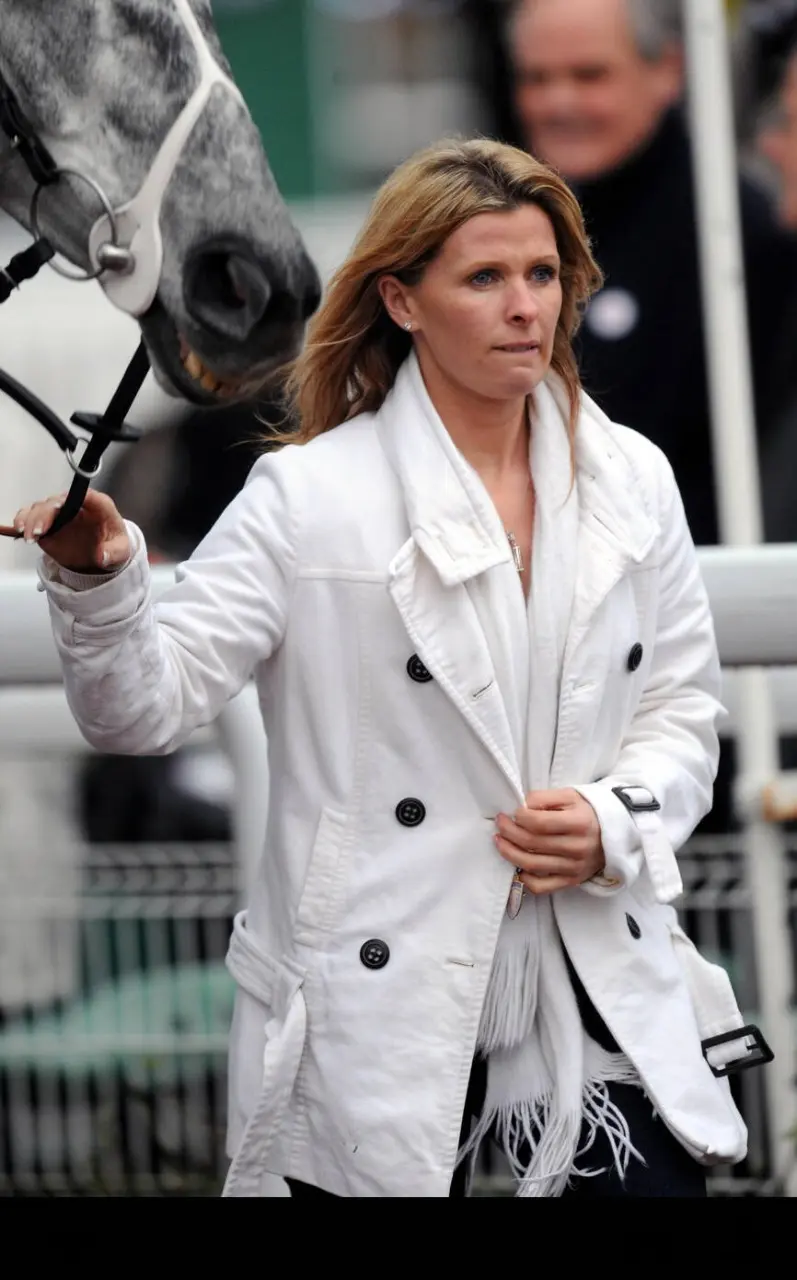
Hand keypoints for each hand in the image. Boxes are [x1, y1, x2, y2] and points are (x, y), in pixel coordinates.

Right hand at [13, 489, 130, 573]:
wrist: (102, 552)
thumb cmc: (113, 543)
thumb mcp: (120, 550)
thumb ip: (113, 552)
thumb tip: (103, 555)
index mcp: (97, 504)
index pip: (86, 495)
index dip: (72, 497)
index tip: (60, 504)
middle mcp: (74, 504)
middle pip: (56, 501)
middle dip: (45, 513)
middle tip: (40, 530)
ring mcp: (58, 513)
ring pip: (40, 508)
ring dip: (31, 519)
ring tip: (30, 535)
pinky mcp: (46, 523)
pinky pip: (30, 517)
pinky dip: (23, 522)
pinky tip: (20, 531)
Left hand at [494, 788, 604, 895]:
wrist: (614, 834)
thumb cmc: (587, 812)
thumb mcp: (570, 796)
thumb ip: (545, 798)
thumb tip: (521, 806)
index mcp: (579, 823)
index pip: (539, 823)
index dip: (520, 817)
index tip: (512, 812)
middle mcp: (577, 847)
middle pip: (532, 843)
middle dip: (509, 832)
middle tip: (500, 823)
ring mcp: (574, 867)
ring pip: (532, 865)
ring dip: (509, 853)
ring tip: (499, 841)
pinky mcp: (571, 881)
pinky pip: (542, 887)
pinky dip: (525, 879)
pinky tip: (517, 867)